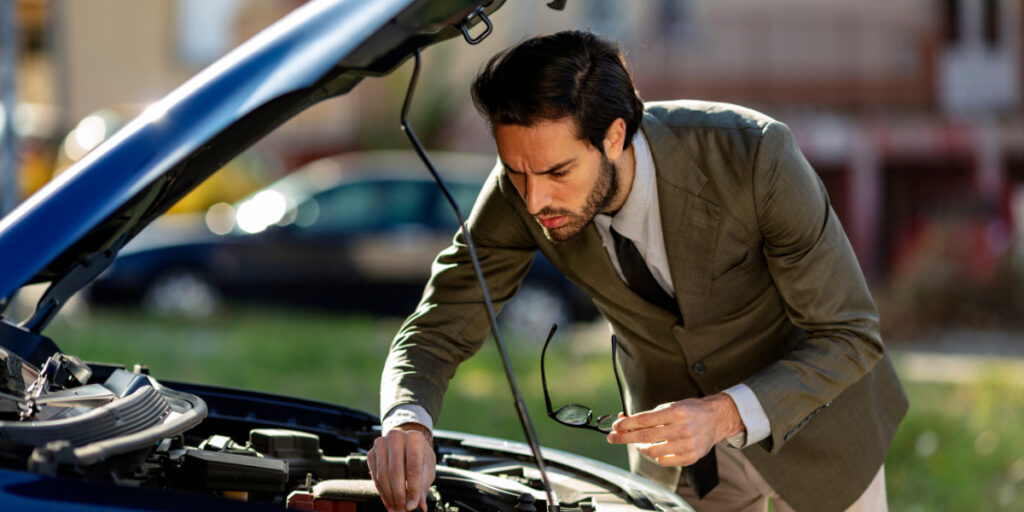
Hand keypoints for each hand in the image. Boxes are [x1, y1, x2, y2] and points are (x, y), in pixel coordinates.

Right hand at [368, 423, 435, 511]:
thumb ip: (423, 486)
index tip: (412, 506)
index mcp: (414, 438)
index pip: (413, 468)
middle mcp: (396, 437)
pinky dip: (382, 492)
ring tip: (397, 508)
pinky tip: (389, 501)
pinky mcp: (371, 452)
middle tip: (403, 509)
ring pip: (382, 475)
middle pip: (395, 472)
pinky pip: (374, 476)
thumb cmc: (420, 454)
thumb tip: (421, 505)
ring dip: (390, 496)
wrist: (407, 442)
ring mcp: (381, 443)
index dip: (413, 490)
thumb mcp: (427, 468)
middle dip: (399, 495)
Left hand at [605, 394, 742, 465]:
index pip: (644, 420)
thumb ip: (651, 415)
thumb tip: (626, 422)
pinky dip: (656, 457)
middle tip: (612, 438)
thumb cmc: (691, 411)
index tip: (615, 426)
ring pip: (653, 451)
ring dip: (640, 447)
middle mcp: (682, 428)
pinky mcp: (691, 457)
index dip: (627, 424)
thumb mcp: (671, 405)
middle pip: (645, 436)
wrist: (716, 419)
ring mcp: (687, 444)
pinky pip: (665, 461)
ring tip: (637, 443)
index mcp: (676, 412)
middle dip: (625, 437)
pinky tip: (655, 450)